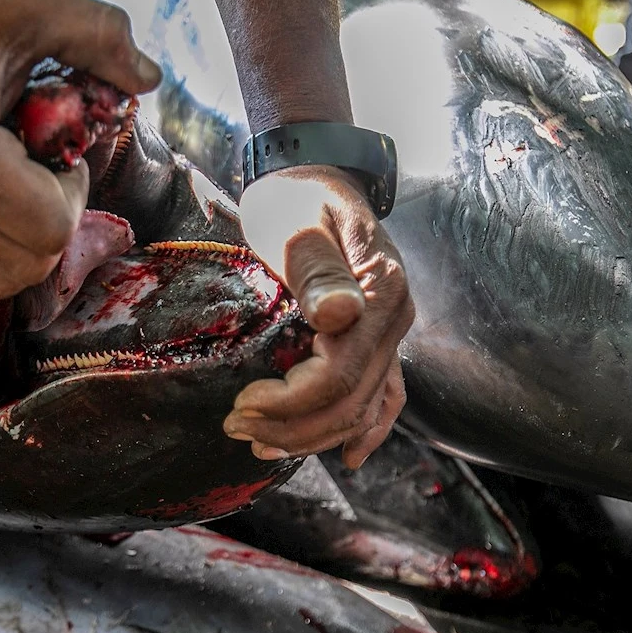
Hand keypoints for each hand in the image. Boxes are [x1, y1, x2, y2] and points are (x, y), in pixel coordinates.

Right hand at [0, 0, 161, 297]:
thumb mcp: (27, 6)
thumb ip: (98, 34)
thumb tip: (149, 78)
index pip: (49, 230)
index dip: (75, 194)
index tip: (61, 153)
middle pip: (30, 267)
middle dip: (58, 220)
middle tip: (48, 170)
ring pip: (1, 280)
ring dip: (31, 242)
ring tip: (24, 185)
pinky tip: (0, 196)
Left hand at [225, 165, 414, 468]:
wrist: (316, 175)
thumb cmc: (299, 196)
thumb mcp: (300, 223)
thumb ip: (318, 270)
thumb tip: (338, 317)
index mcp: (381, 293)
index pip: (340, 376)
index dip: (291, 404)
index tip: (242, 405)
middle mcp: (395, 319)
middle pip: (351, 402)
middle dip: (292, 428)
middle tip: (236, 428)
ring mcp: (390, 332)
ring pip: (364, 409)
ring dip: (314, 436)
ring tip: (259, 444)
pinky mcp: (376, 338)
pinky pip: (383, 397)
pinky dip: (366, 430)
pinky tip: (346, 457)